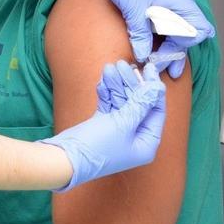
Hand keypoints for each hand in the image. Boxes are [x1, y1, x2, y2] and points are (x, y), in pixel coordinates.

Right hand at [39, 61, 165, 190]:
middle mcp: (135, 138)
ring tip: (110, 68)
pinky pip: (109, 106)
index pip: (156, 111)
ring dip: (117, 85)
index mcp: (146, 143)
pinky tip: (103, 80)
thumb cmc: (98, 146)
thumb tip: (158, 88)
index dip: (154, 89)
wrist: (65, 158)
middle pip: (138, 104)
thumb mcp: (123, 123)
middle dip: (131, 83)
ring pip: (122, 103)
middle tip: (124, 65)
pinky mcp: (103, 126)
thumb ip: (141, 104)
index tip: (150, 69)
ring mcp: (118, 132)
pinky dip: (107, 93)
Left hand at [90, 0, 215, 76]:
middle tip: (164, 69)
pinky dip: (159, 33)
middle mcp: (179, 1)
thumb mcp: (133, 10)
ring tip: (155, 61)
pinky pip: (164, 19)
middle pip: (187, 32)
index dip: (182, 48)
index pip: (196, 32)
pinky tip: (149, 43)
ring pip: (175, 27)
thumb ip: (140, 35)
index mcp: (180, 2)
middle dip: (176, 52)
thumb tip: (144, 56)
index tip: (164, 58)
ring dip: (167, 44)